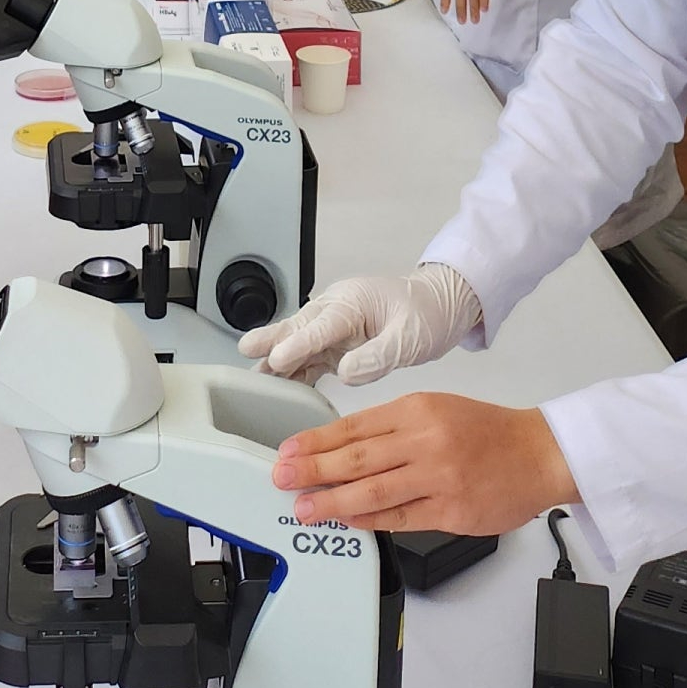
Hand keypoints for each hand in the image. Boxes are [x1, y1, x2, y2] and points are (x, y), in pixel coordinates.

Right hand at [239, 264, 482, 386]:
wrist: (439, 306)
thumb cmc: (427, 312)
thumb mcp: (410, 335)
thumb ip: (377, 354)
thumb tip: (346, 372)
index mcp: (355, 302)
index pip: (321, 324)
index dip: (298, 343)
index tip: (278, 358)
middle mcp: (339, 310)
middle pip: (299, 327)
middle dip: (272, 340)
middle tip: (247, 353)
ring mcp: (335, 327)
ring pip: (299, 342)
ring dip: (277, 359)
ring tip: (253, 377)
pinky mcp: (338, 343)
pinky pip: (310, 357)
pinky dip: (294, 370)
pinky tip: (280, 385)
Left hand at [271, 393, 575, 535]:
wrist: (538, 453)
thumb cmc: (487, 431)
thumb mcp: (436, 409)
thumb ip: (393, 428)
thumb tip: (344, 449)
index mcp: (417, 410)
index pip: (354, 426)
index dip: (316, 441)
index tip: (288, 452)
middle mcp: (424, 440)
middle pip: (356, 457)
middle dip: (312, 469)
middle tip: (282, 479)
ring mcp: (437, 477)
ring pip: (372, 491)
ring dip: (332, 502)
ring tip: (304, 508)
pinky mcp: (450, 511)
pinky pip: (400, 518)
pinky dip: (369, 521)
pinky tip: (347, 523)